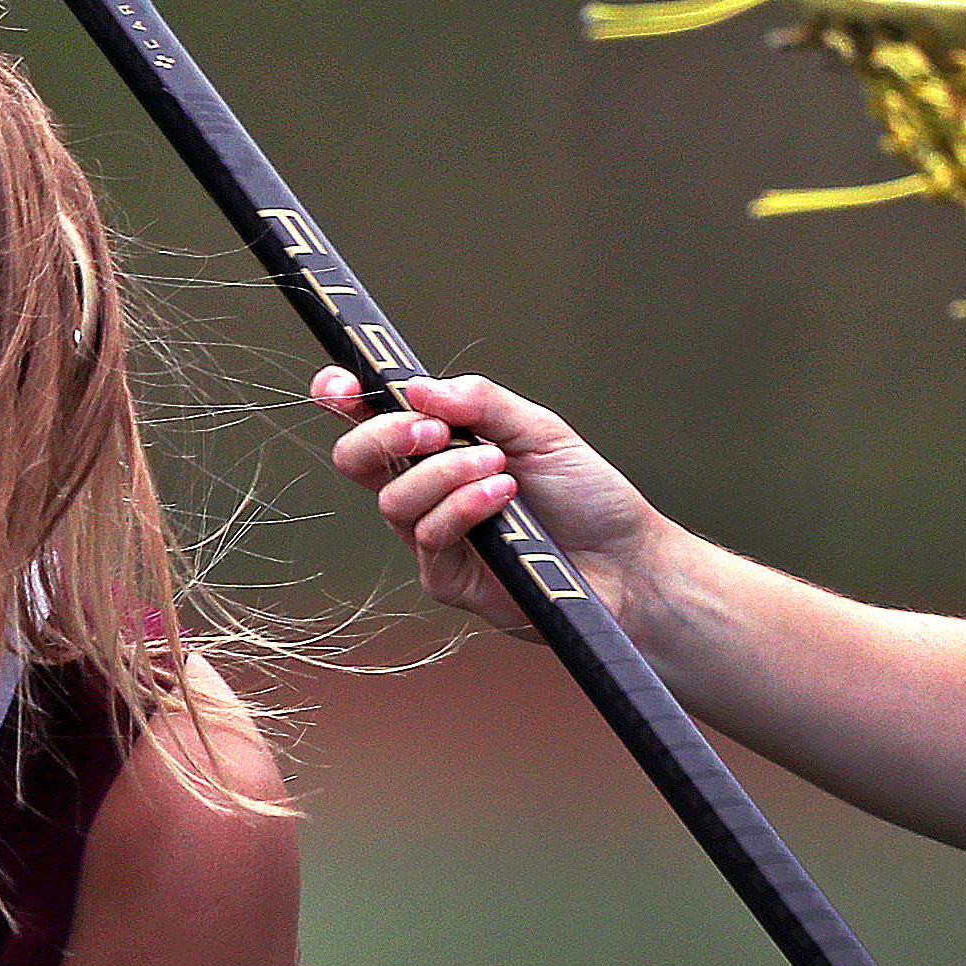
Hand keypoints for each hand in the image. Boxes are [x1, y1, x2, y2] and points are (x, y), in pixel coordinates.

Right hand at [311, 367, 658, 633]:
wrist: (625, 561)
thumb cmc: (586, 495)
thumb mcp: (538, 430)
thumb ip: (480, 403)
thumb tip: (418, 386)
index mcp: (440, 447)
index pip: (372, 420)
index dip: (343, 401)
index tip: (340, 386)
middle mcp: (427, 491)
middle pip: (357, 461)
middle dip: (383, 436)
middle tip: (430, 430)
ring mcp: (433, 537)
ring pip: (394, 501)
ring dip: (444, 475)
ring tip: (498, 468)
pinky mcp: (447, 579)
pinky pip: (429, 539)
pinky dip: (463, 508)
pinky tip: (502, 498)